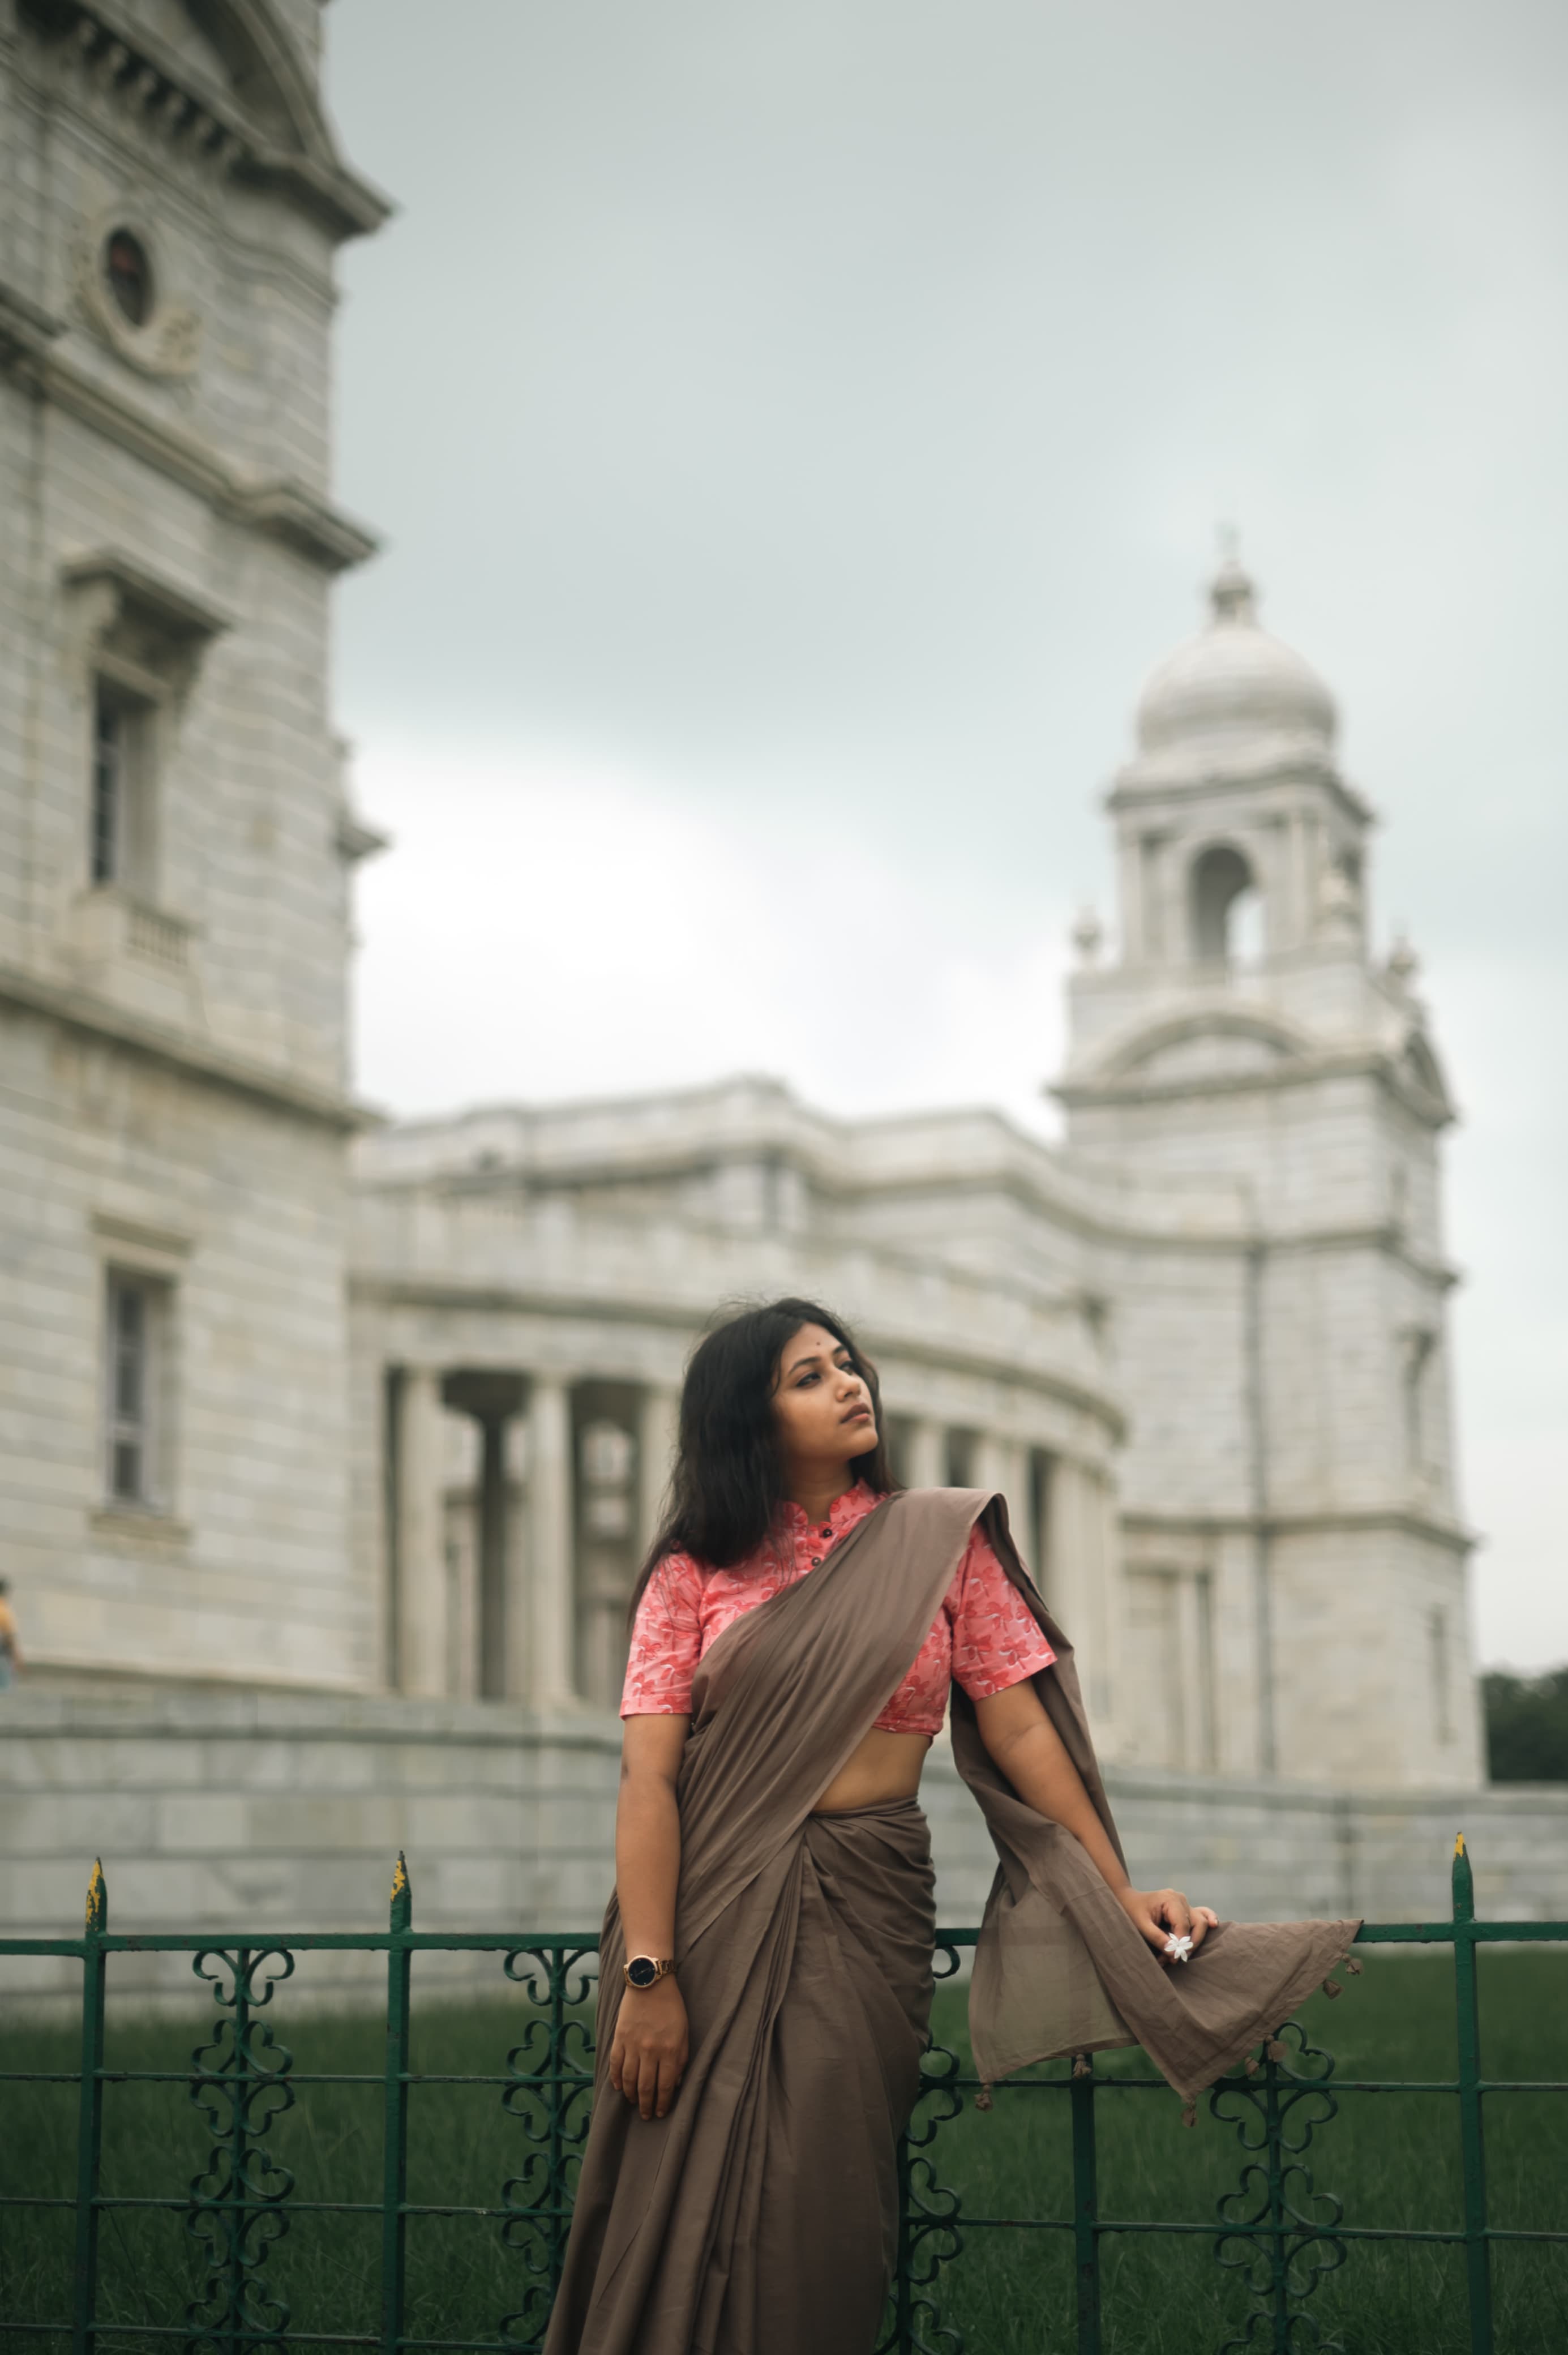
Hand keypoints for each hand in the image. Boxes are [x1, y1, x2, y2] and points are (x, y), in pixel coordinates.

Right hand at [608, 1976, 688, 2118]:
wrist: (650, 1983)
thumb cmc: (672, 2007)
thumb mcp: (684, 2033)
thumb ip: (681, 2059)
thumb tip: (675, 2083)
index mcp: (669, 2050)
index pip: (665, 2086)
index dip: (663, 2103)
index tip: (661, 2112)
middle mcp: (650, 2051)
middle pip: (645, 2087)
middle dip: (646, 2105)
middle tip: (646, 2115)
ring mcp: (632, 2045)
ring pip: (629, 2080)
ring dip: (630, 2095)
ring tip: (633, 2103)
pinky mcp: (619, 2038)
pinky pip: (615, 2064)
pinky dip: (616, 2078)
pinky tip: (619, 2087)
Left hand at [1118, 1886, 1218, 1961]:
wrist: (1127, 1900)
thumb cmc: (1132, 1911)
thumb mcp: (1141, 1925)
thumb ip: (1157, 1938)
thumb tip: (1174, 1952)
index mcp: (1171, 1899)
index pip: (1183, 1925)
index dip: (1181, 1944)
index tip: (1173, 1958)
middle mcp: (1181, 1900)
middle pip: (1197, 1924)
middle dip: (1190, 1943)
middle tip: (1178, 1958)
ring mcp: (1185, 1904)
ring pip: (1200, 1923)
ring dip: (1193, 1940)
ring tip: (1184, 1953)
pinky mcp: (1185, 1910)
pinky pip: (1201, 1914)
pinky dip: (1208, 1919)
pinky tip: (1215, 1925)